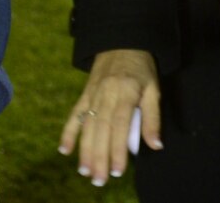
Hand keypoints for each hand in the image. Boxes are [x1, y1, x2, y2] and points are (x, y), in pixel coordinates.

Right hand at [58, 49, 162, 185]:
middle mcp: (106, 93)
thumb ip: (153, 118)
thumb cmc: (141, 68)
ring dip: (85, 150)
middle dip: (99, 156)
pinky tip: (64, 150)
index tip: (117, 170)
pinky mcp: (84, 94)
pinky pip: (74, 114)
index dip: (117, 148)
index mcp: (126, 92)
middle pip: (101, 129)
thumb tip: (155, 145)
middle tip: (99, 180)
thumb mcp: (153, 88)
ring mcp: (92, 93)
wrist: (121, 40)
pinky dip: (68, 132)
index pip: (120, 124)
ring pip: (87, 125)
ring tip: (85, 171)